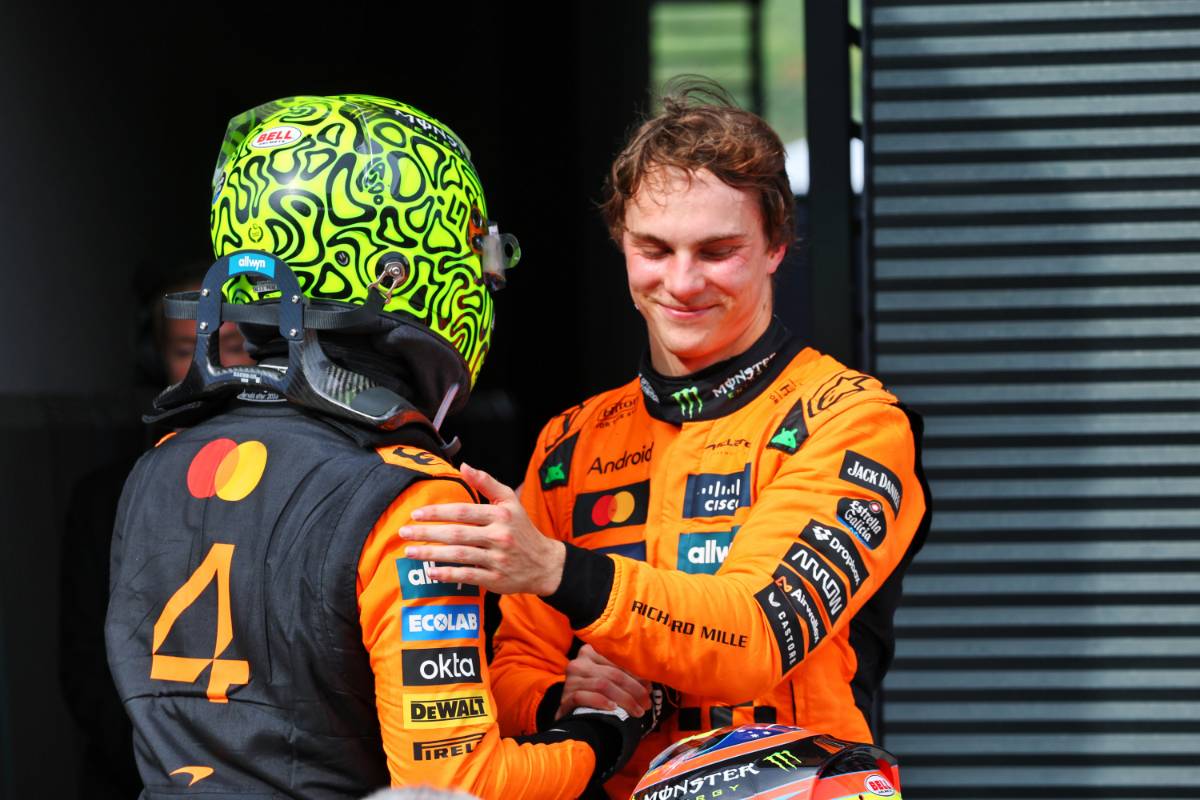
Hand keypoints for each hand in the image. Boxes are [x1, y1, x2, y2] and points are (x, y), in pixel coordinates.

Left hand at [400, 463, 565, 595]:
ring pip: (458, 555)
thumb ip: (487, 483)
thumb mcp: (510, 502)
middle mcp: (499, 536)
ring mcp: (497, 559)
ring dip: (431, 554)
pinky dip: (448, 574)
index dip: (438, 512)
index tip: (416, 514)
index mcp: (501, 515)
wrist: (545, 564)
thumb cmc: (522, 530)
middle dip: (427, 533)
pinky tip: (431, 572)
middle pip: (457, 534)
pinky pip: (467, 575)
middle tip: (404, 532)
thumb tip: (464, 466)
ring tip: (410, 552)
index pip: (463, 511)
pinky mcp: (495, 579)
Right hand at [557, 645, 650, 719]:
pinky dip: (601, 702)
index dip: (636, 675)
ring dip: (624, 699)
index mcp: (590, 652)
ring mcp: (571, 680)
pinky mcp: (565, 697)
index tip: (649, 688)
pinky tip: (614, 709)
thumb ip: (624, 676)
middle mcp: (578, 663)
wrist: (572, 714)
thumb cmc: (595, 694)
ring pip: (602, 685)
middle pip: (613, 674)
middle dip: (634, 690)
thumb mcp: (608, 679)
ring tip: (637, 711)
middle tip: (646, 704)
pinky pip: (585, 697)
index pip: (617, 662)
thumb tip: (648, 684)